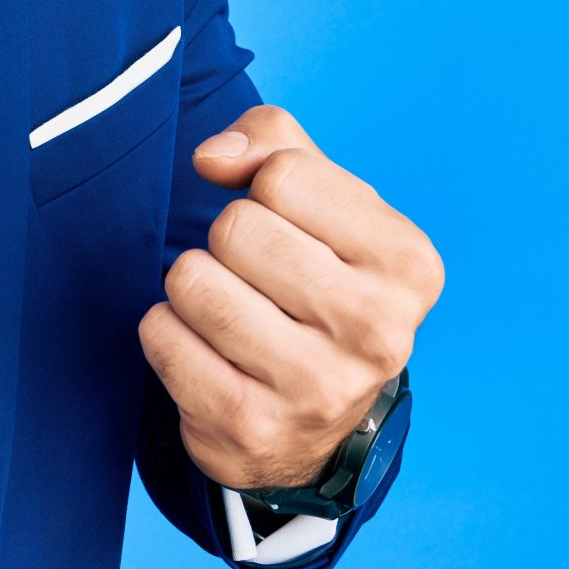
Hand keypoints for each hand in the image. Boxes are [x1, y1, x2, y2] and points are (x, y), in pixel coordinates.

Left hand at [138, 104, 442, 493]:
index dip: (265, 189)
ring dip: (193, 288)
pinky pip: (159, 333)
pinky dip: (167, 332)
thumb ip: (272, 141)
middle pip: (234, 228)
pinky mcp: (248, 427)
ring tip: (234, 317)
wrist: (315, 424)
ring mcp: (315, 389)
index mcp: (408, 264)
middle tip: (259, 282)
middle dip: (227, 244)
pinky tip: (209, 354)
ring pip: (190, 279)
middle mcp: (378, 333)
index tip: (291, 229)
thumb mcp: (320, 199)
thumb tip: (211, 158)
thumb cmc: (315, 279)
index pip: (283, 174)